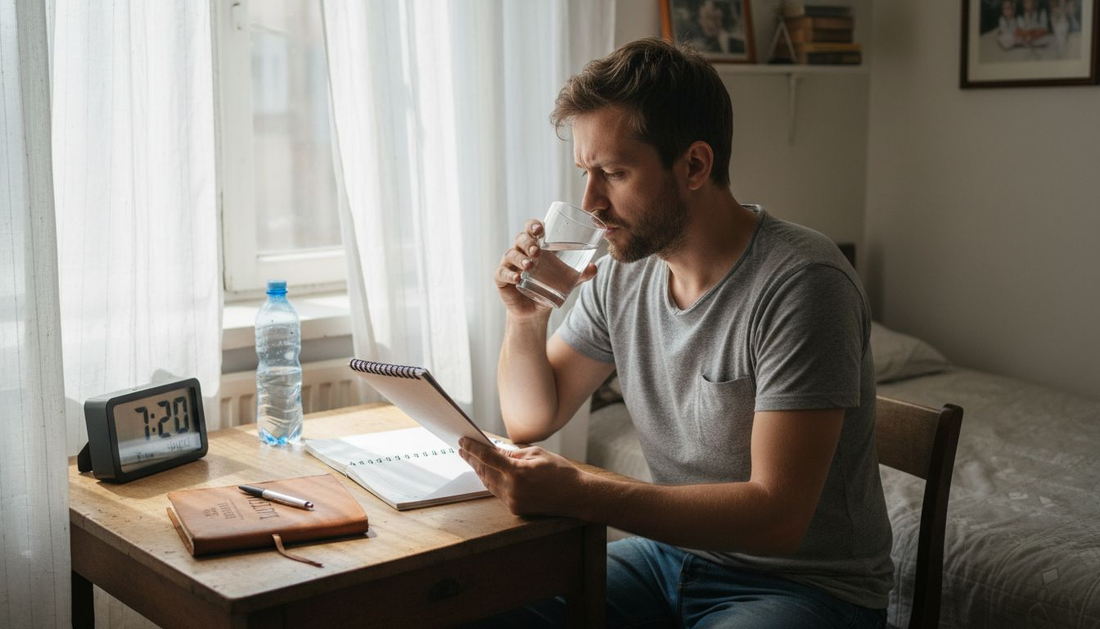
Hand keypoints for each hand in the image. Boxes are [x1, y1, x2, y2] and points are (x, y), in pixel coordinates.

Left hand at [458, 438, 585, 516]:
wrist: (576, 496)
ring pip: (488, 483)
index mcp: (517, 472)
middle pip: (484, 471)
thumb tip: (496, 453)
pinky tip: (487, 473)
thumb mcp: (537, 454)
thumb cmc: (560, 472)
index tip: (463, 441)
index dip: (472, 448)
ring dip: (479, 470)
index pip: (487, 457)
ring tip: (471, 459)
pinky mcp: (515, 509)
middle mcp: (512, 489)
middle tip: (463, 449)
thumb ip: (513, 454)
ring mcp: (513, 501)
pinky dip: (491, 481)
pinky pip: (498, 492)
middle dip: (472, 459)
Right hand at [495, 220, 596, 317]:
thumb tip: (594, 267)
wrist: (535, 310)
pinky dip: (509, 274)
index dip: (534, 225)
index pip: (531, 229)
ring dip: (520, 258)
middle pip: (520, 238)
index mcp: (535, 245)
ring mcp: (509, 264)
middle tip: (537, 251)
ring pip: (510, 254)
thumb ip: (580, 274)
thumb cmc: (549, 286)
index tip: (541, 229)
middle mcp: (520, 251)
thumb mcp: (567, 280)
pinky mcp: (501, 279)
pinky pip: (501, 273)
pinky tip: (518, 278)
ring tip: (530, 266)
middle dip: (528, 242)